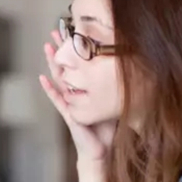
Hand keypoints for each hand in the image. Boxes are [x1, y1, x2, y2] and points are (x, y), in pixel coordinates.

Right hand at [40, 30, 115, 162]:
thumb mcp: (115, 103)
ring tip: (46, 47)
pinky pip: (58, 99)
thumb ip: (119, 89)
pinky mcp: (69, 114)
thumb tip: (138, 70)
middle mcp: (76, 93)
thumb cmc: (108, 129)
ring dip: (52, 63)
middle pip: (66, 66)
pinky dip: (50, 89)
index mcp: (86, 89)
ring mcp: (70, 102)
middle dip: (61, 49)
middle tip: (55, 30)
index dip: (75, 48)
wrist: (102, 150)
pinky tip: (43, 78)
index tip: (73, 31)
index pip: (79, 64)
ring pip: (59, 78)